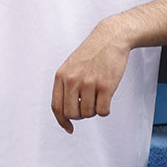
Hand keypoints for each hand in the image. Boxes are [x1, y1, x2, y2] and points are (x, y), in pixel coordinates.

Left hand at [51, 18, 131, 133]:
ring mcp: (88, 83)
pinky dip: (105, 109)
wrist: (110, 38)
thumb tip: (66, 111)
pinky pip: (103, 111)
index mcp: (61, 76)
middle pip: (72, 113)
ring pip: (88, 113)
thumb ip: (66, 85)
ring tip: (98, 95)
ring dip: (95, 109)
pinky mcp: (105, 86)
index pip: (56, 107)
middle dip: (80, 115)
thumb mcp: (71, 66)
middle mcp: (72, 80)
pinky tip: (106, 97)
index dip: (62, 121)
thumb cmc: (92, 53)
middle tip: (88, 106)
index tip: (69, 128)